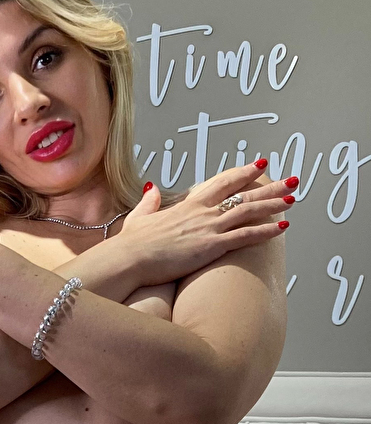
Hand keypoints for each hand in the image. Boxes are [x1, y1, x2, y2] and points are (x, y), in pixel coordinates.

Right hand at [120, 159, 295, 285]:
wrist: (130, 258)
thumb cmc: (133, 242)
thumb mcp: (140, 216)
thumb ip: (150, 202)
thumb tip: (152, 188)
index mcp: (188, 205)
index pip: (221, 183)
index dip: (242, 173)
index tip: (258, 164)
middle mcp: (202, 212)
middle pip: (242, 194)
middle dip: (268, 186)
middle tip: (290, 180)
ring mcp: (208, 228)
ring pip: (248, 212)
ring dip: (273, 204)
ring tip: (293, 199)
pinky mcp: (211, 246)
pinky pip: (245, 236)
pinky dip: (265, 231)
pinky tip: (282, 227)